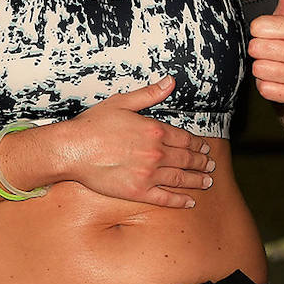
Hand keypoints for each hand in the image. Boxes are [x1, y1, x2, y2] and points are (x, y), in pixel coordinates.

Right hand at [61, 77, 214, 207]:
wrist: (72, 149)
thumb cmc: (94, 124)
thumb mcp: (122, 102)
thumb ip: (149, 94)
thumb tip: (170, 81)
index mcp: (154, 130)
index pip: (184, 138)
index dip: (197, 143)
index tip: (204, 146)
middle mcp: (155, 153)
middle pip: (186, 158)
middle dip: (201, 161)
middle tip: (211, 164)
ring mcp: (148, 174)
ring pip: (180, 178)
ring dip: (197, 180)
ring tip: (208, 181)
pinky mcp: (138, 191)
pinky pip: (165, 198)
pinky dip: (180, 200)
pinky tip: (190, 201)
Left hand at [249, 0, 283, 105]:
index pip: (256, 27)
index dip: (260, 30)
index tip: (273, 34)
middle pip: (254, 49)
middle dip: (260, 49)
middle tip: (274, 50)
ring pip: (257, 69)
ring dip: (263, 68)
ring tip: (277, 63)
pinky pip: (263, 88)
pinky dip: (267, 85)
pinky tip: (279, 79)